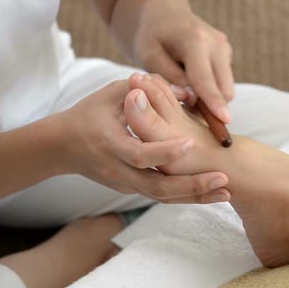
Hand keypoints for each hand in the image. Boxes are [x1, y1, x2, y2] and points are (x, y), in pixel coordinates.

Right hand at [58, 79, 229, 203]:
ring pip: (162, 197)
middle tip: (223, 180)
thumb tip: (184, 90)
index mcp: (110, 144)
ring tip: (226, 192)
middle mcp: (118, 170)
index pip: (140, 154)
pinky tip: (211, 193)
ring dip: (195, 197)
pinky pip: (161, 196)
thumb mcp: (111, 94)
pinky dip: (186, 196)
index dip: (164, 151)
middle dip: (191, 186)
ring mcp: (125, 183)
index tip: (190, 144)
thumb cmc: (90, 113)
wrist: (62, 147)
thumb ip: (144, 90)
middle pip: (157, 188)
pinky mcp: (131, 188)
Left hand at [132, 0, 233, 122]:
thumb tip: (193, 99)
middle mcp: (216, 42)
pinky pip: (223, 82)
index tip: (225, 120)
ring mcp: (225, 47)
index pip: (205, 78)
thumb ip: (170, 79)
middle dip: (211, 106)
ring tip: (186, 97)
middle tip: (188, 114)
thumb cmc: (152, 37)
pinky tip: (192, 86)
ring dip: (211, 99)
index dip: (214, 102)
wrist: (165, 15)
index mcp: (195, 40)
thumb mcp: (149, 57)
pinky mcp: (227, 53)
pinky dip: (211, 90)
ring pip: (226, 87)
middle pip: (223, 87)